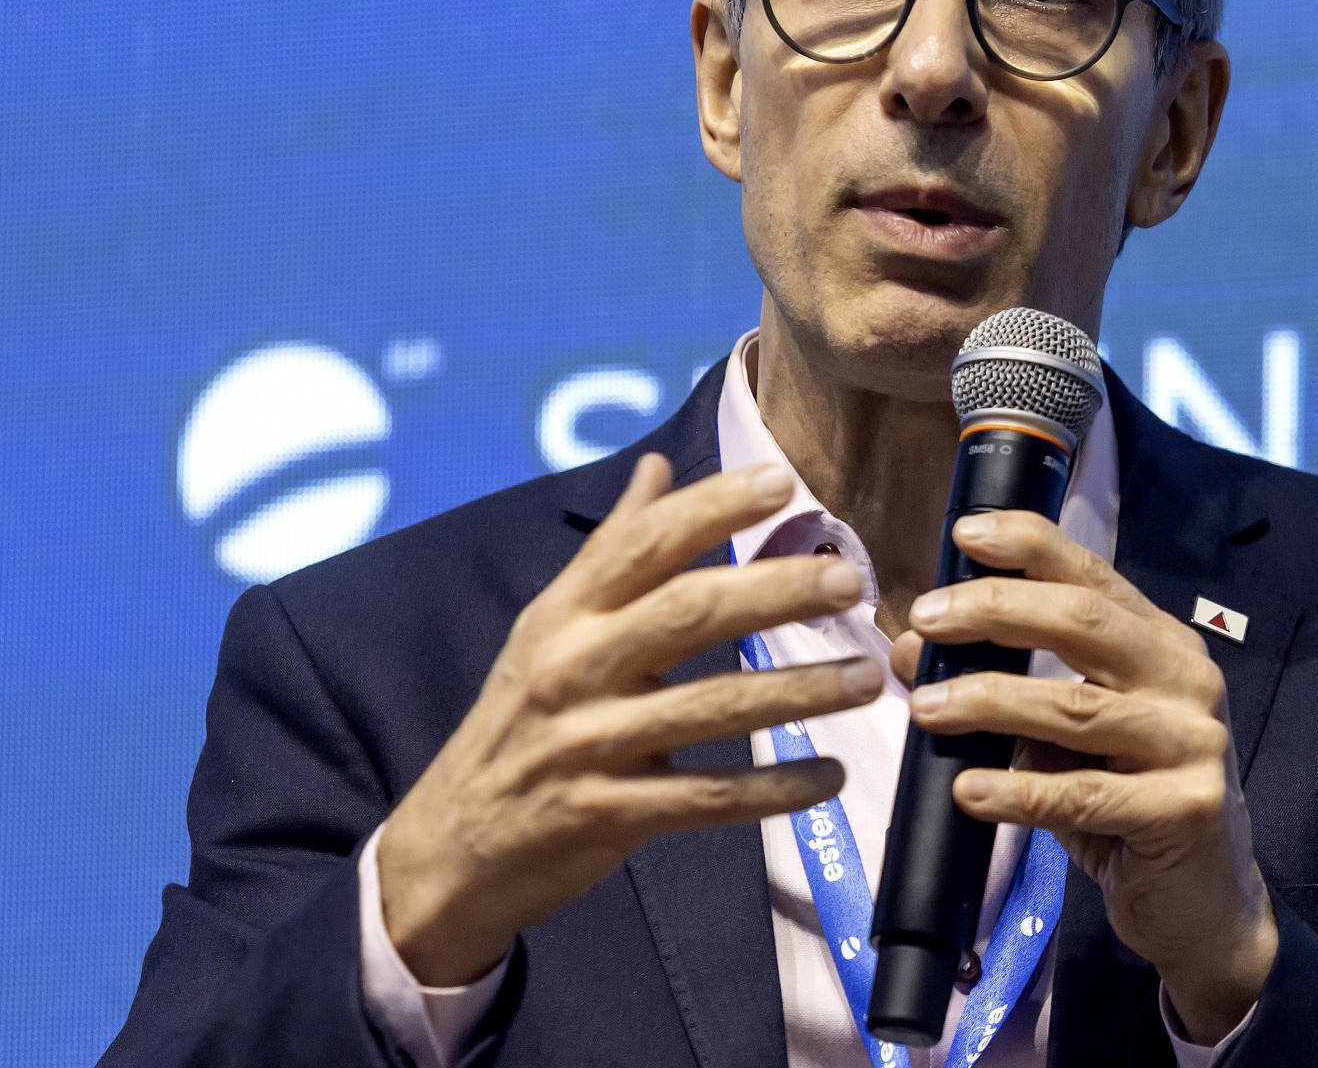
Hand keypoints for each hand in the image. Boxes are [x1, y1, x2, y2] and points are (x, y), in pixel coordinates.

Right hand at [375, 453, 883, 984]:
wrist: (450, 850)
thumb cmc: (519, 723)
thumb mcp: (549, 629)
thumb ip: (611, 550)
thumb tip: (657, 468)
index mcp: (565, 613)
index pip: (641, 543)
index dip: (711, 507)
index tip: (782, 483)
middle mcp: (574, 667)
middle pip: (687, 612)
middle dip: (774, 592)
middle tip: (847, 581)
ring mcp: (588, 743)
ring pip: (711, 706)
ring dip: (798, 691)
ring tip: (867, 677)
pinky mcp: (607, 814)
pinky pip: (707, 798)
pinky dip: (773, 788)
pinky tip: (830, 777)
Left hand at [890, 513, 1275, 1044]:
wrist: (1204, 903)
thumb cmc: (1126, 804)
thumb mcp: (1063, 739)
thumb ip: (1003, 688)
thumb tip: (909, 648)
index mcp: (1162, 644)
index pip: (1094, 574)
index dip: (1030, 545)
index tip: (965, 533)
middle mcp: (1186, 679)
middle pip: (1085, 623)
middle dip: (996, 612)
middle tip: (927, 618)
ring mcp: (1194, 743)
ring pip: (1077, 709)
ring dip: (991, 702)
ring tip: (926, 707)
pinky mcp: (1186, 809)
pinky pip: (1085, 795)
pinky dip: (1019, 790)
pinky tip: (970, 790)